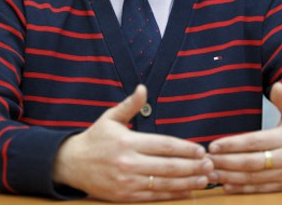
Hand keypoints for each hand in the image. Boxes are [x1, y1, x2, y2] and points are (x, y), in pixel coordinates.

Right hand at [53, 84, 212, 201]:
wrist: (70, 164)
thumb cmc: (95, 139)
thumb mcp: (110, 118)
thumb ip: (130, 105)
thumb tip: (142, 88)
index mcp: (127, 141)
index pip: (163, 145)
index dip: (184, 148)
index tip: (201, 150)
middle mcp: (128, 162)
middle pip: (167, 166)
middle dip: (192, 166)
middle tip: (210, 166)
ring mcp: (127, 181)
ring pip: (163, 183)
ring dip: (187, 182)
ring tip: (204, 179)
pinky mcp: (124, 195)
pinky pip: (153, 197)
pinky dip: (172, 195)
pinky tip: (187, 191)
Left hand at [207, 82, 281, 193]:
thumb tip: (276, 85)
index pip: (254, 142)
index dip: (233, 144)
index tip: (213, 145)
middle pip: (252, 162)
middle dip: (226, 162)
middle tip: (206, 161)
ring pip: (255, 178)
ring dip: (231, 177)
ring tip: (211, 174)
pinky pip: (262, 189)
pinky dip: (243, 189)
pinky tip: (226, 186)